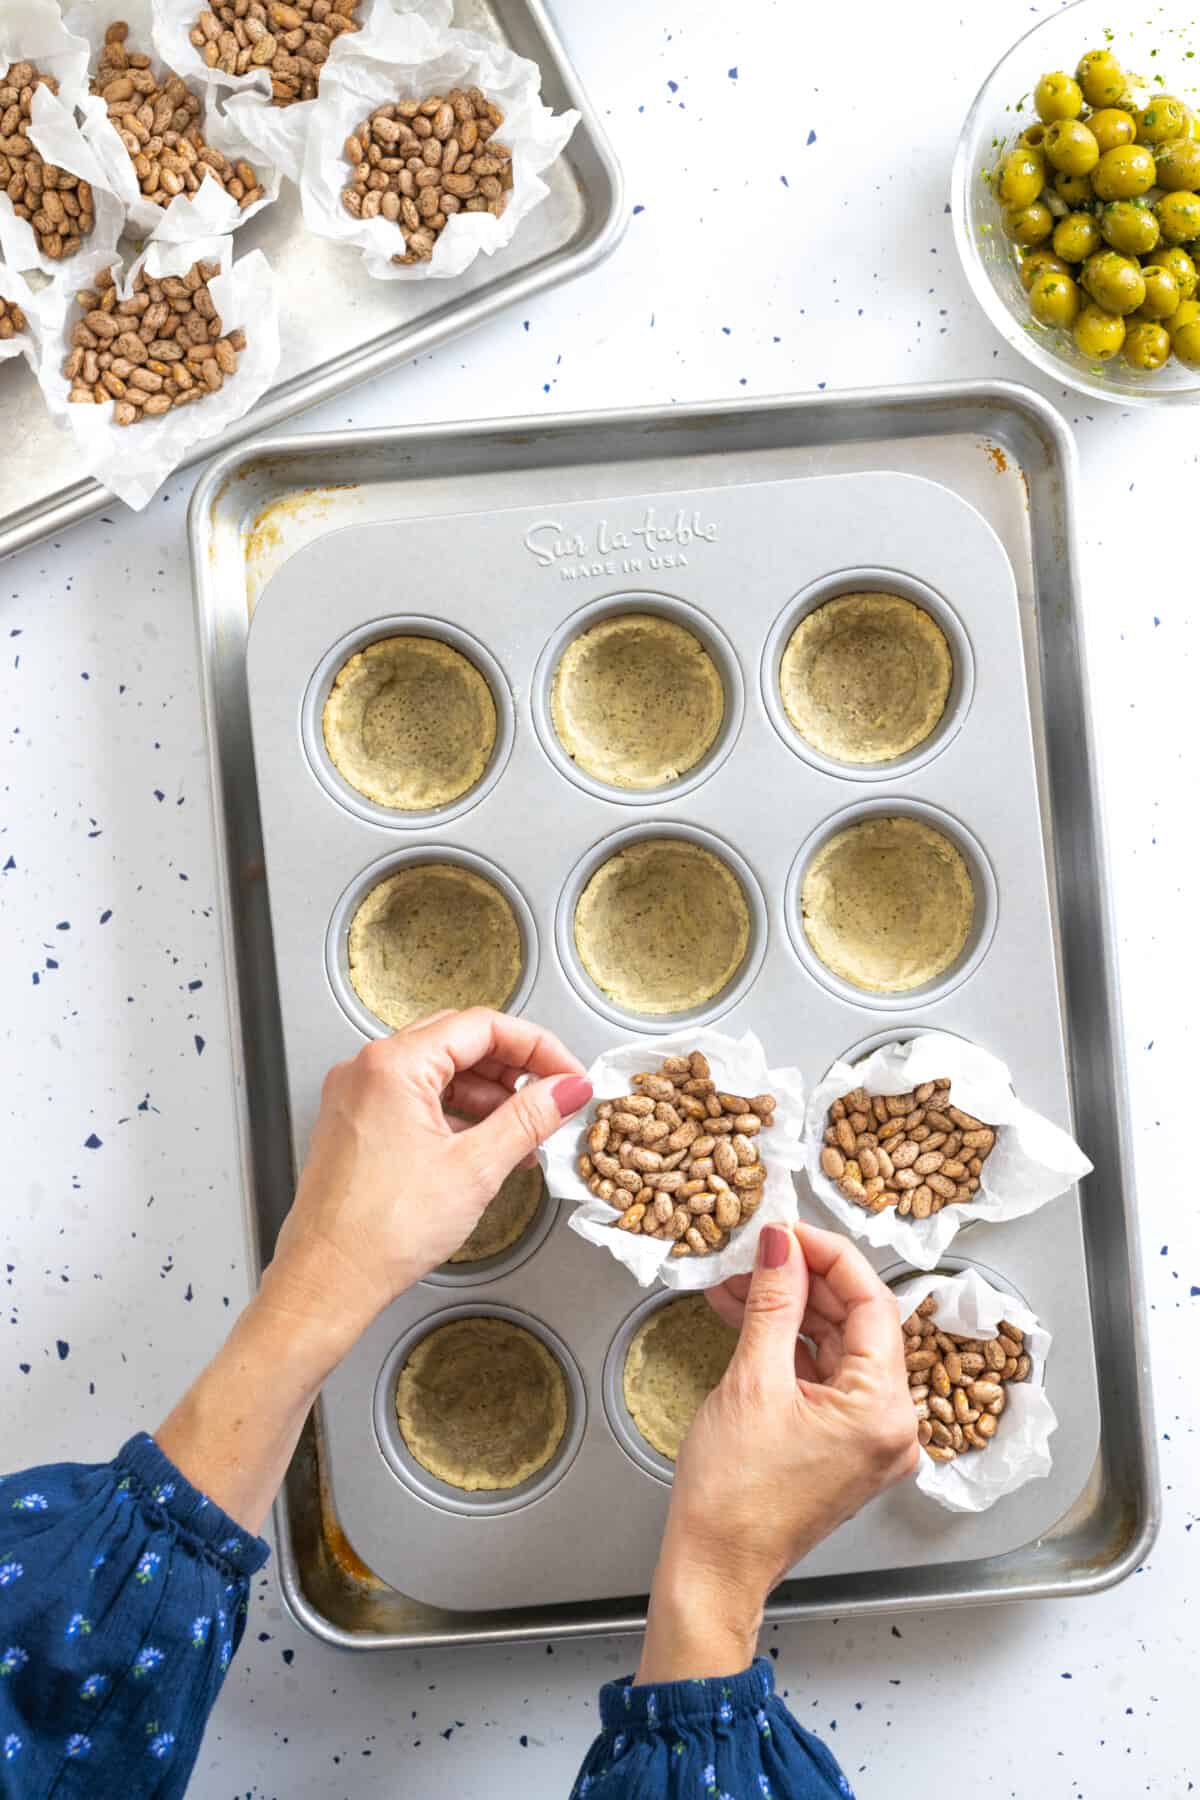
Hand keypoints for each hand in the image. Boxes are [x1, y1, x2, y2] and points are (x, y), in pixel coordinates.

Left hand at [262, 1007, 590, 1349]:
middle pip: (459, 1042)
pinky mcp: (356, 1124)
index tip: (568, 1074)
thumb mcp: (475, 1169)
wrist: (327, 1282)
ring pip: (439, 1071)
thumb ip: (528, 1120)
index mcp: (393, 1065)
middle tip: (554, 1096)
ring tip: (526, 1132)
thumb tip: (565, 1089)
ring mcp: (358, 1096)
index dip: (537, 1047)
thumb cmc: (380, 1233)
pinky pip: (416, 1099)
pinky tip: (486, 1145)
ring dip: (488, 1095)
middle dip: (514, 1069)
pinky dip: (456, 1114)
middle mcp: (368, 1069)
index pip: (482, 1026)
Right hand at [637, 1220, 917, 1681]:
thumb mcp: (752, 1380)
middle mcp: (892, 1425)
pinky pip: (825, 1378)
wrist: (714, 1567)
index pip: (871, 1302)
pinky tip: (748, 1318)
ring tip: (737, 1283)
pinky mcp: (844, 1447)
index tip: (788, 1230)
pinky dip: (789, 1347)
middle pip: (857, 1323)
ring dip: (790, 1311)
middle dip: (803, 1281)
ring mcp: (871, 1439)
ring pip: (838, 1347)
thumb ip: (772, 1301)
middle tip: (757, 1252)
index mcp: (884, 1409)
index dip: (828, 1255)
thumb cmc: (733, 1494)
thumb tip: (780, 1244)